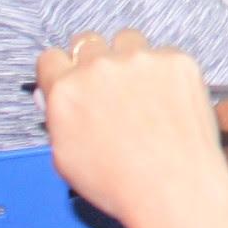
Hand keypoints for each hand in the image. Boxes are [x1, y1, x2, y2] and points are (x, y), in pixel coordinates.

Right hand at [36, 32, 227, 227]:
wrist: (173, 187)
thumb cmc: (122, 183)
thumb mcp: (66, 157)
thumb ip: (58, 119)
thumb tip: (58, 98)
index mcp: (66, 92)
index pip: (51, 58)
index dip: (62, 70)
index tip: (72, 77)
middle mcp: (100, 69)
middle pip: (88, 42)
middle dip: (95, 62)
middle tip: (110, 87)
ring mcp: (140, 61)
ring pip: (128, 40)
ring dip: (129, 59)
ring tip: (141, 92)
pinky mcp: (176, 61)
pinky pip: (165, 54)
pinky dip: (165, 71)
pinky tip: (167, 99)